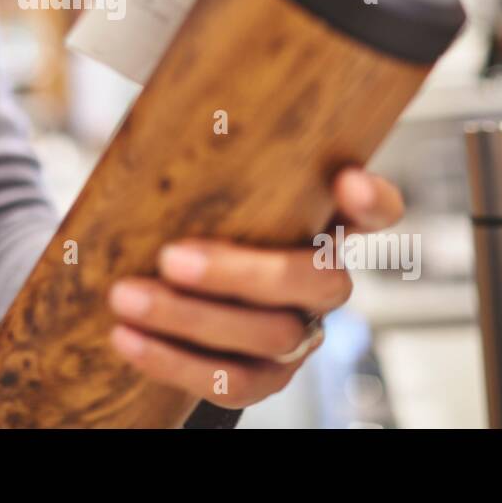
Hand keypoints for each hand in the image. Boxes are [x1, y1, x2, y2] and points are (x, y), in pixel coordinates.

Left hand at [107, 169, 403, 408]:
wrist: (163, 288)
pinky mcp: (267, 376)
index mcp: (320, 222)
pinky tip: (127, 337)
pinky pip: (233, 381)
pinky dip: (173, 361)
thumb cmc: (191, 222)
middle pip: (316, 281)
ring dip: (188, 318)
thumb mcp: (203, 189)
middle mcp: (322, 280)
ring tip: (126, 297)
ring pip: (270, 334)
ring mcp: (300, 332)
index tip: (347, 182)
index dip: (373, 201)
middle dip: (239, 274)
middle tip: (170, 259)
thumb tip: (165, 121)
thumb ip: (207, 164)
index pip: (375, 209)